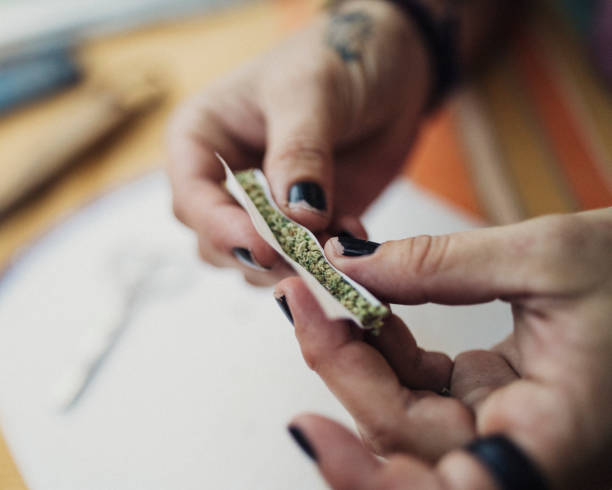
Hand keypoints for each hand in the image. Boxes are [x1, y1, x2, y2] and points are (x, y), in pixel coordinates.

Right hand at [167, 0, 430, 285]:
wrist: (391, 70)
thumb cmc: (337, 60)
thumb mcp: (312, 93)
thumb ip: (299, 153)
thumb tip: (296, 215)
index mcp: (203, 139)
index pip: (192, 197)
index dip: (221, 228)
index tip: (265, 245)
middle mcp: (227, 180)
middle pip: (218, 242)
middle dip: (260, 255)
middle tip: (306, 256)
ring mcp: (267, 207)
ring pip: (259, 262)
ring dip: (296, 265)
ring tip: (337, 240)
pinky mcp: (307, 225)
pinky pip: (306, 260)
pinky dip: (327, 261)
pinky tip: (354, 236)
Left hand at [275, 208, 611, 488]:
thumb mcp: (549, 256)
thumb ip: (441, 265)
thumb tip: (348, 265)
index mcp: (551, 442)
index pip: (444, 487)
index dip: (363, 475)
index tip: (304, 428)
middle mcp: (518, 453)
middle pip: (400, 436)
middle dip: (341, 367)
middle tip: (302, 301)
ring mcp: (498, 428)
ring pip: (398, 410)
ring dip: (353, 351)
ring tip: (321, 290)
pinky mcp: (485, 399)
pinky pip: (415, 383)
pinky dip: (382, 343)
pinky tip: (362, 299)